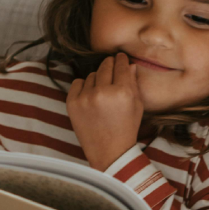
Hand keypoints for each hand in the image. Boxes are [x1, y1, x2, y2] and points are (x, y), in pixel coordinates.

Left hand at [66, 54, 143, 170]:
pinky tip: (90, 96)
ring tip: (102, 91)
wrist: (109, 152)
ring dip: (97, 79)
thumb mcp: (137, 106)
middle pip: (106, 66)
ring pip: (91, 75)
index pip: (121, 65)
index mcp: (122, 92)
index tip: (121, 57)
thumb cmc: (126, 129)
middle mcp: (103, 92)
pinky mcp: (72, 103)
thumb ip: (133, 83)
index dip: (122, 59)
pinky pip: (77, 83)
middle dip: (110, 64)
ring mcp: (85, 97)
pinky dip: (83, 87)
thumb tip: (130, 65)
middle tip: (112, 66)